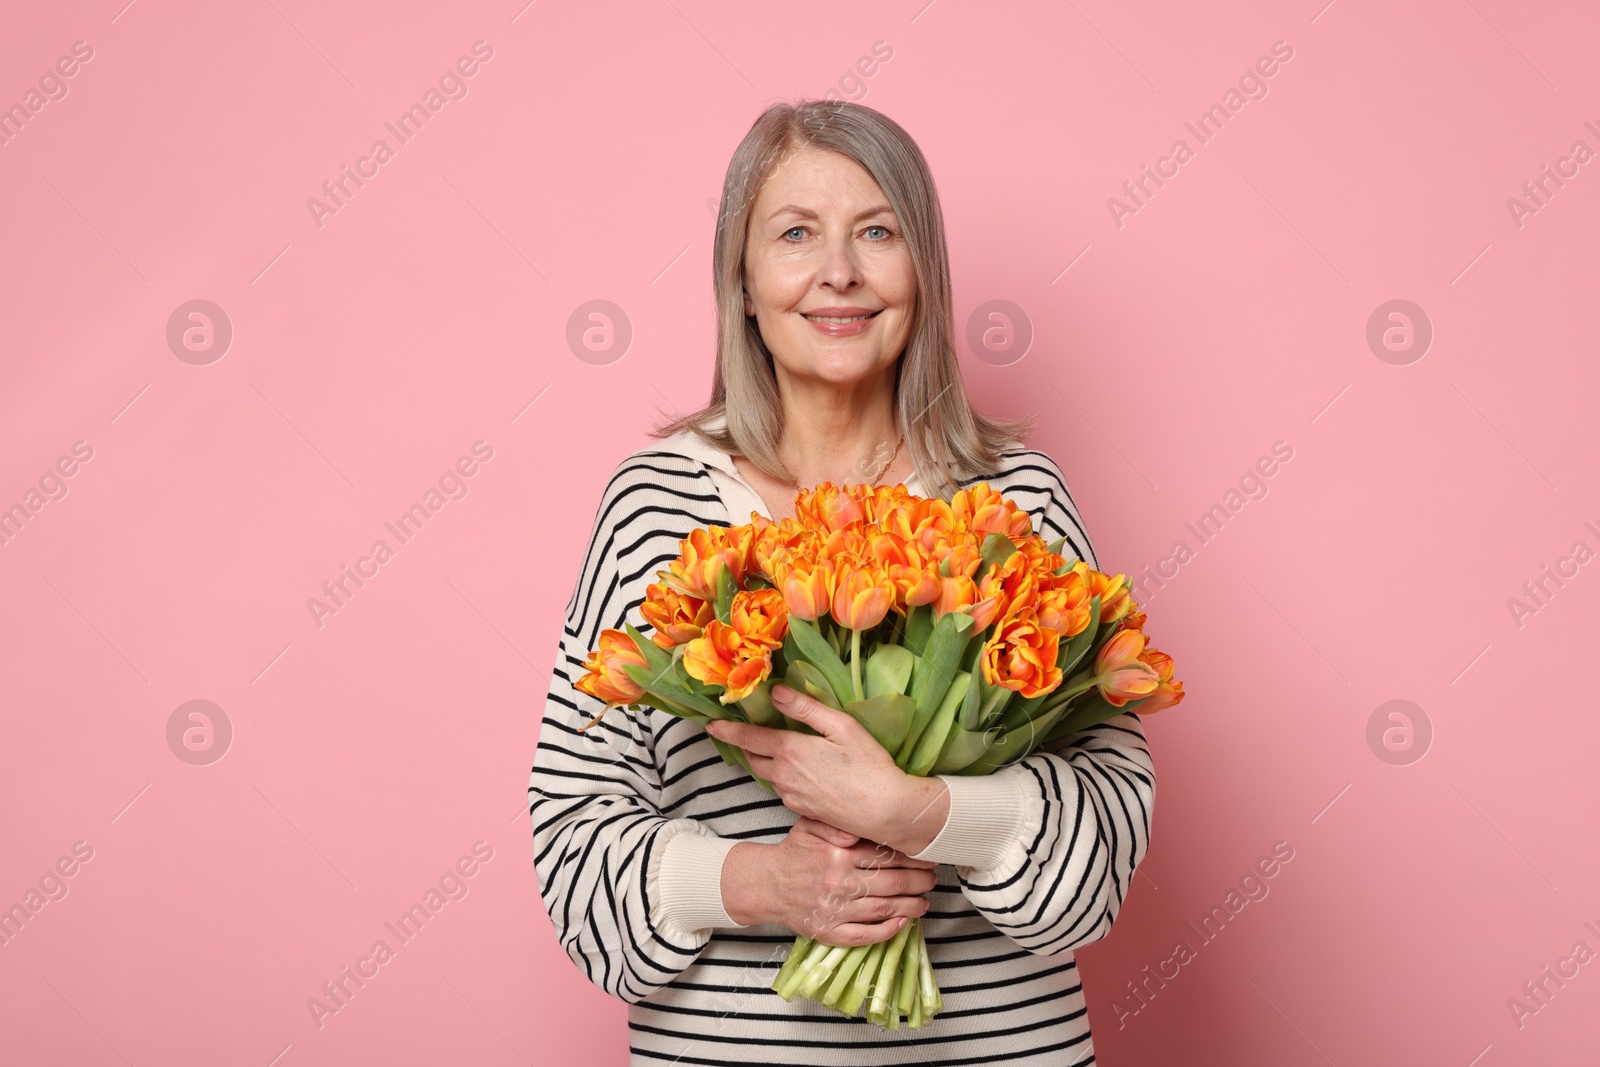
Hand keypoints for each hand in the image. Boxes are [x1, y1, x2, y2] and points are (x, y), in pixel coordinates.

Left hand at [706, 684, 946, 851]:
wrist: (884, 810)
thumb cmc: (868, 764)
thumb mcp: (841, 726)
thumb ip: (805, 708)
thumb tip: (775, 692)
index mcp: (790, 750)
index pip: (747, 738)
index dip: (727, 731)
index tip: (711, 725)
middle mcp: (783, 775)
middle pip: (752, 758)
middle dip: (745, 746)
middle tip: (745, 733)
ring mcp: (791, 796)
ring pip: (767, 775)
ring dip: (764, 761)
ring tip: (775, 749)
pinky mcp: (801, 810)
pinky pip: (781, 789)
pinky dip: (780, 776)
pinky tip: (798, 771)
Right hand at [721, 816, 937, 944]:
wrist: (766, 884)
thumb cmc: (794, 852)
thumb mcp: (810, 825)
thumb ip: (835, 821)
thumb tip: (859, 827)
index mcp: (837, 853)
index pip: (886, 855)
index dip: (913, 857)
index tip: (928, 857)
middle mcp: (839, 882)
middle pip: (893, 883)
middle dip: (919, 881)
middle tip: (932, 879)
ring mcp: (835, 910)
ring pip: (884, 909)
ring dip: (911, 906)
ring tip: (925, 902)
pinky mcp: (829, 932)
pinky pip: (865, 936)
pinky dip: (888, 931)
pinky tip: (903, 924)